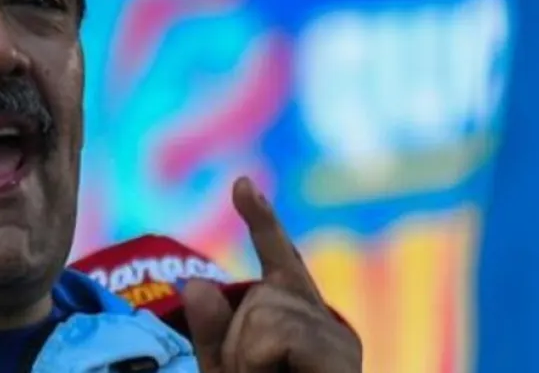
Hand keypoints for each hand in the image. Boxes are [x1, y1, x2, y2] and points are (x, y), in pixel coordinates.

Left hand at [181, 177, 361, 371]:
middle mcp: (324, 321)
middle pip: (257, 297)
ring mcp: (338, 339)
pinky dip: (258, 364)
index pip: (278, 259)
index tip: (241, 183)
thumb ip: (211, 332)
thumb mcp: (226, 367)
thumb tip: (197, 283)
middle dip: (238, 344)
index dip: (260, 219)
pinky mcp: (342, 356)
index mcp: (296, 317)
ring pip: (263, 315)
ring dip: (247, 361)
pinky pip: (274, 336)